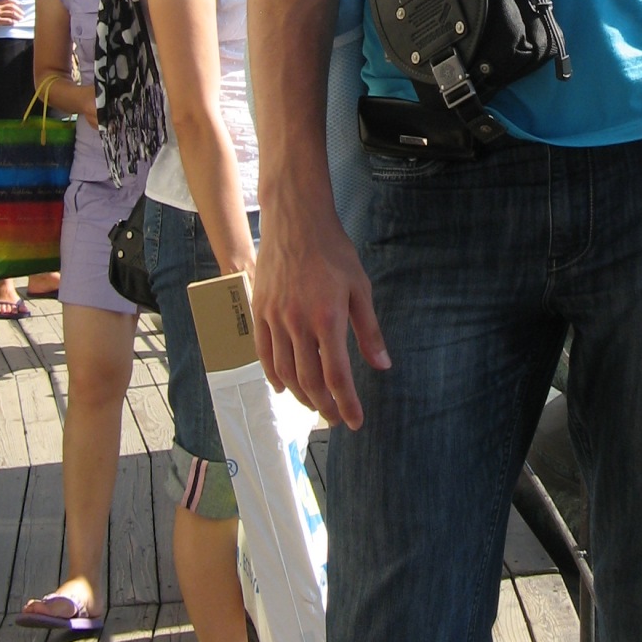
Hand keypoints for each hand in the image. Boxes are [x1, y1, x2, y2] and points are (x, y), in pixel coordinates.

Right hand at [0, 0, 22, 29]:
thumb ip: (0, 5)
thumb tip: (9, 5)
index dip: (15, 1)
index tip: (19, 4)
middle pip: (11, 6)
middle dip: (18, 10)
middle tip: (22, 14)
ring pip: (11, 13)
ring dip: (17, 16)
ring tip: (20, 19)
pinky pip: (7, 20)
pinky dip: (12, 21)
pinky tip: (15, 23)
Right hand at [251, 198, 390, 429]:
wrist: (296, 220)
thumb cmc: (333, 251)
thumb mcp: (360, 288)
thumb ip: (369, 330)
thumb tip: (382, 365)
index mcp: (327, 319)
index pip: (336, 376)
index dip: (346, 403)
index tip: (354, 421)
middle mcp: (297, 324)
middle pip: (309, 381)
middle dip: (324, 406)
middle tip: (334, 418)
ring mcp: (274, 318)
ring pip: (285, 372)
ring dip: (301, 395)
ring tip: (315, 404)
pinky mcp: (259, 311)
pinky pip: (263, 353)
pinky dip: (274, 375)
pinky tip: (284, 385)